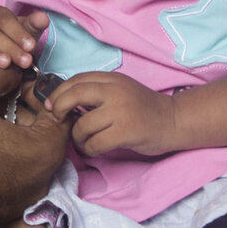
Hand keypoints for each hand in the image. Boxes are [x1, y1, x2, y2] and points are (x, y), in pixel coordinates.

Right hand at [0, 6, 50, 76]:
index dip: (17, 32)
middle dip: (9, 47)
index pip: (3, 19)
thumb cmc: (15, 44)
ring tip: (5, 65)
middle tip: (25, 61)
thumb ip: (34, 26)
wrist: (2, 61)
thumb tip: (42, 18)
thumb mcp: (27, 34)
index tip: (31, 46)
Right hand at [0, 65, 71, 227]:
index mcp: (45, 151)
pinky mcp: (5, 213)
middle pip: (45, 136)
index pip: (60, 112)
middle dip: (26, 113)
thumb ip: (0, 74)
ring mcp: (25, 200)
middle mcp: (43, 181)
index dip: (39, 91)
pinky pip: (14, 178)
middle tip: (0, 99)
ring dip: (14, 135)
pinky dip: (4, 160)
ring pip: (29, 158)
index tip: (17, 84)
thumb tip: (12, 74)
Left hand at [45, 71, 182, 157]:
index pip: (77, 80)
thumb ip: (98, 92)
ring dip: (77, 136)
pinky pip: (95, 143)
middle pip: (74, 94)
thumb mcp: (122, 90)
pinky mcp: (126, 132)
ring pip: (82, 125)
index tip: (52, 105)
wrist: (174, 121)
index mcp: (113, 79)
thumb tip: (65, 101)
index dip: (59, 92)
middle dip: (59, 108)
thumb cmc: (144, 108)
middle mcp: (116, 91)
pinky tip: (94, 148)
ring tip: (83, 140)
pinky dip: (89, 148)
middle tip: (58, 120)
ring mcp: (121, 111)